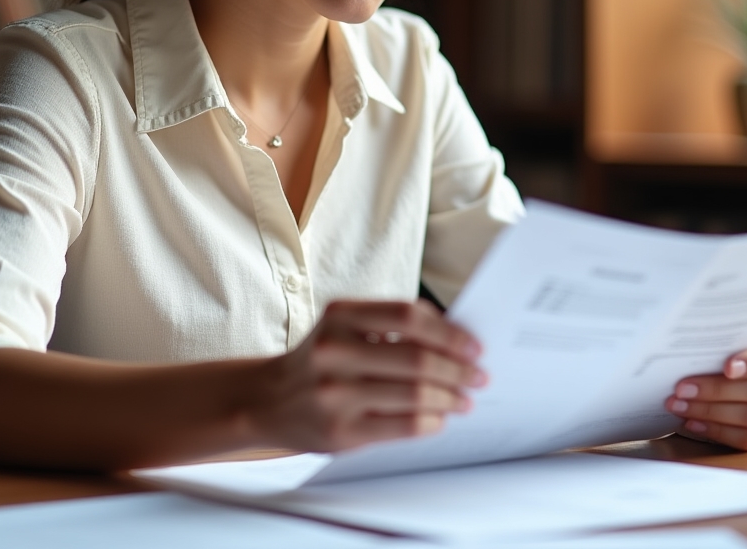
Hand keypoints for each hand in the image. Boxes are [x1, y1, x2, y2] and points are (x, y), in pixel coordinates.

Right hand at [251, 299, 486, 452]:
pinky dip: (429, 421)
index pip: (407, 317)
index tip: (474, 345)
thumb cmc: (319, 358)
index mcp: (341, 315)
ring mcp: (336, 393)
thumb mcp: (344, 325)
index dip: (448, 332)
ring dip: (449, 398)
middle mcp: (335, 350)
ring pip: (413, 395)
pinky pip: (401, 426)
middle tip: (479, 376)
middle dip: (457, 369)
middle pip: (416, 358)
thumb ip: (389, 322)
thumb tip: (450, 333)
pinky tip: (439, 418)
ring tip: (464, 399)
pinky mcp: (341, 431)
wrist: (267, 400)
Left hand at [665, 334, 746, 449]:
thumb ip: (730, 339)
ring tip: (680, 404)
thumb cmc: (740, 347)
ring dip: (710, 412)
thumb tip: (697, 345)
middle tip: (683, 387)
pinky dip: (717, 431)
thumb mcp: (741, 336)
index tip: (727, 366)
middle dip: (717, 390)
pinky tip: (694, 422)